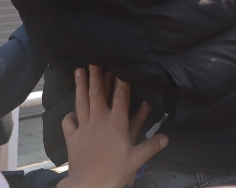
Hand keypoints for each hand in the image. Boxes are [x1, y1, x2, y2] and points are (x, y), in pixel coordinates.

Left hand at [60, 66, 166, 187]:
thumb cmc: (114, 170)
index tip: (120, 66)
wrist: (88, 184)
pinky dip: (69, 115)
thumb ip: (151, 146)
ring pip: (82, 103)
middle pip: (97, 94)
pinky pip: (68, 123)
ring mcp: (84, 128)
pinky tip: (70, 111)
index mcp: (116, 123)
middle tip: (93, 61)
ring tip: (78, 71)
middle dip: (96, 76)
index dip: (121, 80)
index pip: (120, 97)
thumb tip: (166, 138)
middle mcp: (99, 120)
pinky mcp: (72, 138)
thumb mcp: (136, 159)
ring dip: (80, 86)